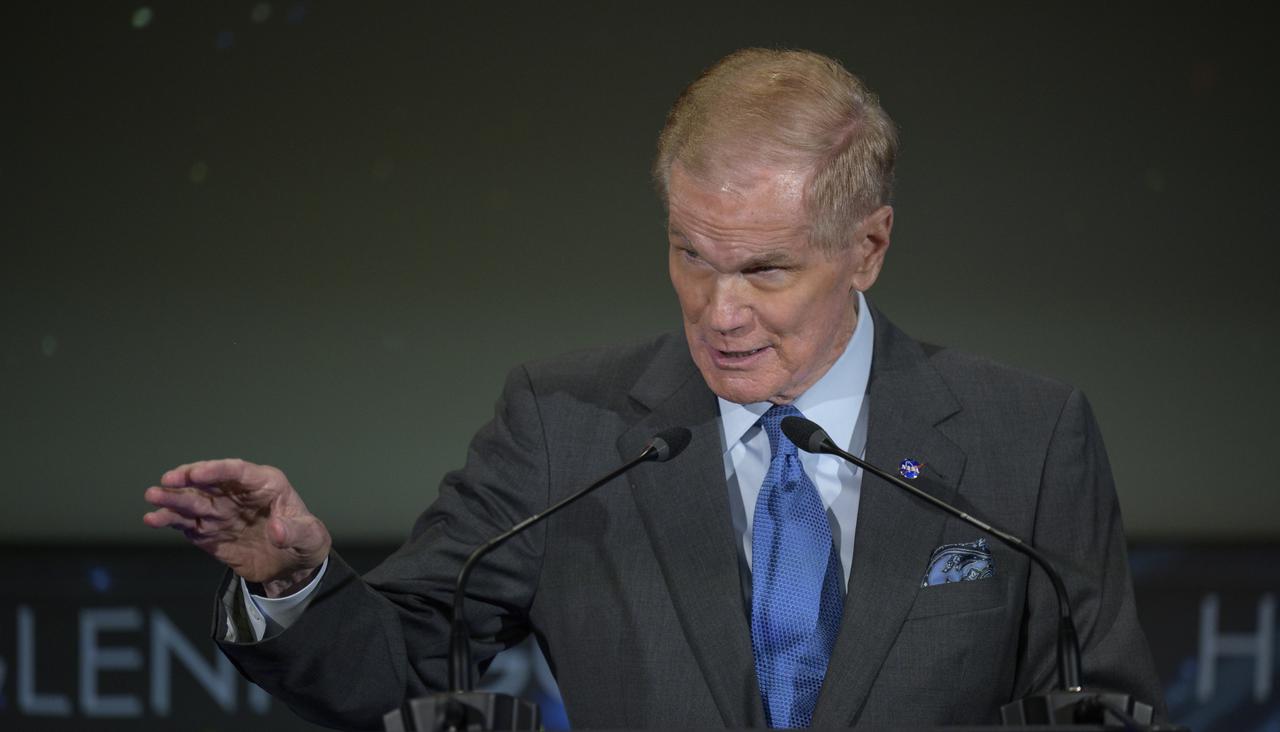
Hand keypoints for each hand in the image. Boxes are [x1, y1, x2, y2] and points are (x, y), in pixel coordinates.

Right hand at [143, 459, 331, 596]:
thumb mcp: (310, 536)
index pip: (237, 471)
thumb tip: (277, 530)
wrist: (293, 568)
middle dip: (188, 480)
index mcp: (265, 484)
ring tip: (152, 498)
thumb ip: (295, 531)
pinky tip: (153, 520)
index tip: (197, 473)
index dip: (217, 470)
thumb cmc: (306, 541)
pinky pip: (187, 524)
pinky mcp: (209, 533)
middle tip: (167, 481)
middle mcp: (238, 494)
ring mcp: (222, 512)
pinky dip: (171, 522)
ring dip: (173, 499)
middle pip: (209, 483)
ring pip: (193, 502)